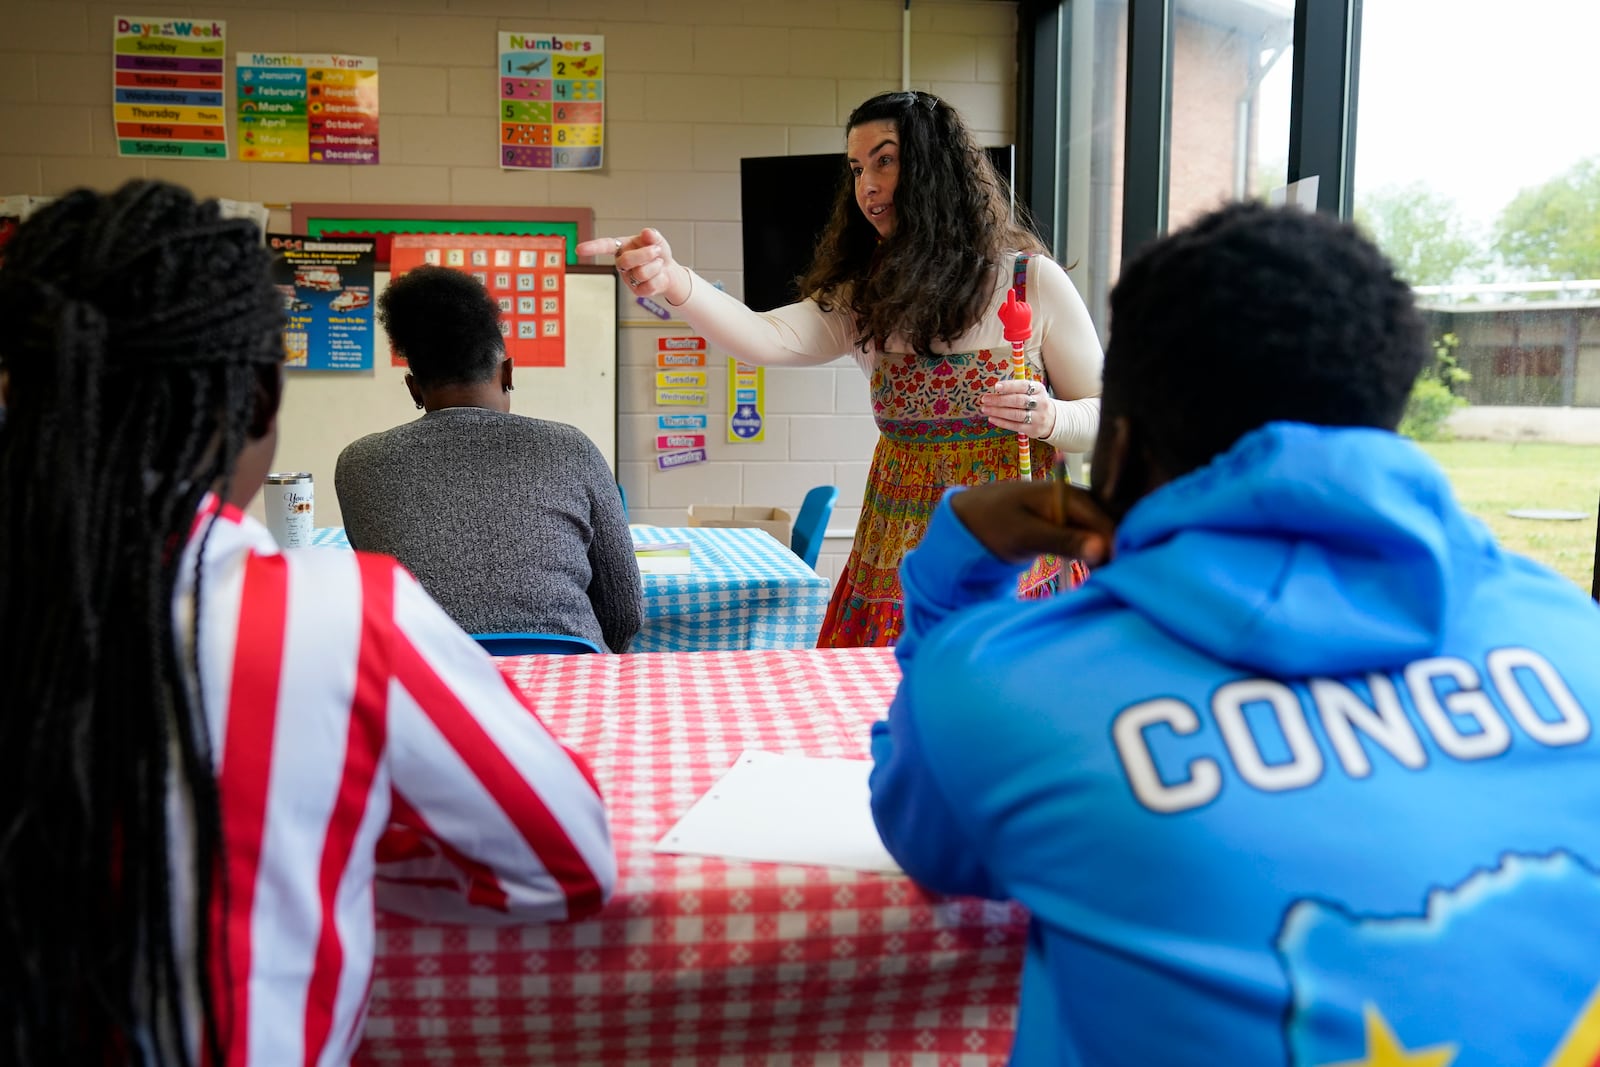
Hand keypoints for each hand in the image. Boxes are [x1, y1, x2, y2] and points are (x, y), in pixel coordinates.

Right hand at [574, 227, 689, 303]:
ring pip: (640, 273)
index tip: (579, 249)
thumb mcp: (657, 240)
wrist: (669, 271)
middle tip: (656, 251)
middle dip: (645, 254)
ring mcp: (628, 279)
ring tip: (658, 263)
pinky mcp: (638, 291)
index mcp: (622, 247)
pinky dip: (659, 278)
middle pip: (626, 261)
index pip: (605, 246)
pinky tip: (659, 275)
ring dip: (655, 266)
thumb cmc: (658, 254)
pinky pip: (649, 286)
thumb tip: (647, 232)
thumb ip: (652, 235)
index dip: (593, 248)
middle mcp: (622, 264)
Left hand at [949, 479, 1114, 566]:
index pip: (1107, 524)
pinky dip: (1094, 554)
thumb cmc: (993, 523)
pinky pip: (1090, 539)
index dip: (1117, 550)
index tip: (1119, 577)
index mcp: (1071, 496)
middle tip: (1114, 583)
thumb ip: (1064, 541)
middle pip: (1110, 527)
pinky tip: (1095, 573)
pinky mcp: (1068, 525)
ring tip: (1107, 581)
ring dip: (1106, 555)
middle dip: (1116, 552)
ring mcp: (1075, 512)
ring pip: (1102, 534)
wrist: (969, 517)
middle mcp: (1079, 501)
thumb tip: (1103, 550)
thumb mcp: (1026, 535)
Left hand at [979, 379, 1055, 438]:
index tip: (996, 386)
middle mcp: (1040, 403)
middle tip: (985, 399)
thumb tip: (996, 388)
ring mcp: (1038, 417)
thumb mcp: (1033, 392)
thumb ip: (1017, 389)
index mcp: (1039, 390)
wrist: (1052, 420)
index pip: (1023, 386)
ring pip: (1015, 414)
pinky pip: (1014, 426)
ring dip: (997, 411)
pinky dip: (1001, 422)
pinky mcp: (1033, 430)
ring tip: (985, 409)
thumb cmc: (1035, 403)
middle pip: (1018, 401)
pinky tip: (992, 418)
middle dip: (999, 400)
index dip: (1009, 386)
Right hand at [997, 287, 1031, 342]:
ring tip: (1017, 316)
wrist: (1019, 332)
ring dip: (1018, 307)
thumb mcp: (1001, 316)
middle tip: (1012, 316)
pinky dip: (1023, 308)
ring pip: (1020, 303)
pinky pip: (1025, 304)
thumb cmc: (1009, 324)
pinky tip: (1022, 314)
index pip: (1011, 301)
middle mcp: (1020, 310)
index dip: (1011, 295)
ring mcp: (1026, 310)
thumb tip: (1007, 302)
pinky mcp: (1030, 309)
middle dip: (1012, 307)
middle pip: (1014, 303)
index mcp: (1012, 312)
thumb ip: (1002, 308)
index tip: (1011, 290)